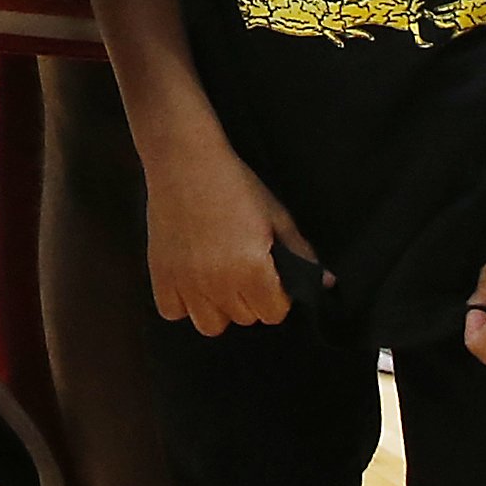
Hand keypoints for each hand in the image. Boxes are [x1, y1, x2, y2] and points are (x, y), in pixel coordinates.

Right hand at [147, 135, 314, 336]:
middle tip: (243, 268)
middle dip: (249, 298)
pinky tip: (191, 281)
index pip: (274, 314)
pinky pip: (173, 312)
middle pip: (245, 318)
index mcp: (252, 270)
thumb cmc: (235, 184)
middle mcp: (218, 283)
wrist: (185, 160)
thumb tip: (326, 282)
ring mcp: (186, 281)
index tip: (269, 274)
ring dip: (218, 307)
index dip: (277, 295)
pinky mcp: (160, 273)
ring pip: (210, 325)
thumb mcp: (276, 216)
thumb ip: (301, 253)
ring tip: (217, 280)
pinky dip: (183, 303)